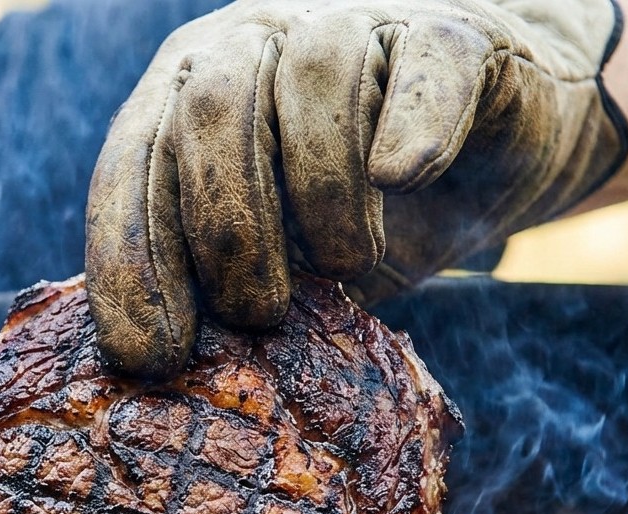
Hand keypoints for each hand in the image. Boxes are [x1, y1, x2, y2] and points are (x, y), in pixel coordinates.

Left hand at [86, 0, 627, 377]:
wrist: (496, 147)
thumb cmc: (361, 212)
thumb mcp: (279, 260)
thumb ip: (220, 283)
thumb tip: (163, 365)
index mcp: (183, 92)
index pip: (132, 163)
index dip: (131, 260)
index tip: (154, 353)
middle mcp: (252, 40)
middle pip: (212, 110)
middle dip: (227, 230)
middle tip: (259, 314)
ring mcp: (350, 23)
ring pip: (313, 77)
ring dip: (322, 189)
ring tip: (346, 265)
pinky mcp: (452, 32)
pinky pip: (426, 58)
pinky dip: (412, 122)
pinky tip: (403, 177)